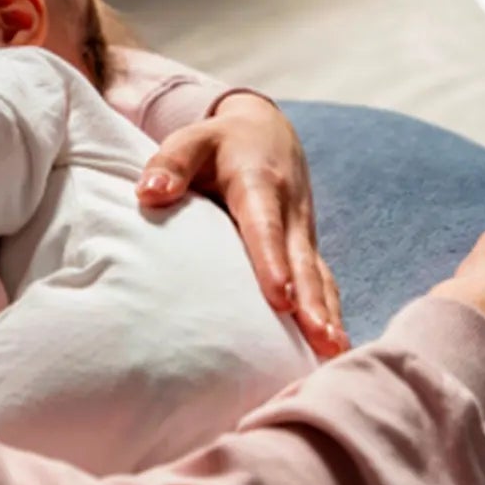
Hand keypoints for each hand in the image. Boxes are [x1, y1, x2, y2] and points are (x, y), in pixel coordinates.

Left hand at [141, 93, 348, 357]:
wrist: (266, 134)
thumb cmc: (219, 143)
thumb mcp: (191, 140)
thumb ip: (170, 163)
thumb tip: (149, 193)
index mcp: (260, 185)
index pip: (266, 228)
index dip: (273, 263)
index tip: (280, 298)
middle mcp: (290, 213)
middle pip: (302, 262)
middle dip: (312, 302)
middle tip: (321, 338)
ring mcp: (302, 234)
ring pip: (318, 276)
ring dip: (327, 313)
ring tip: (334, 351)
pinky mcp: (306, 250)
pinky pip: (322, 282)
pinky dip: (329, 312)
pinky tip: (333, 347)